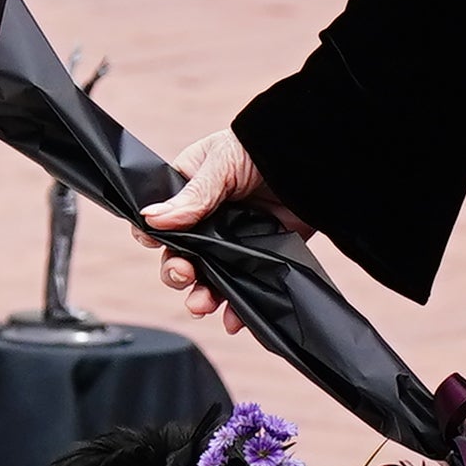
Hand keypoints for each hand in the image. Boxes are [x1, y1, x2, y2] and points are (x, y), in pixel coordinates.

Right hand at [137, 124, 264, 326]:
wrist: (315, 158)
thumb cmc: (261, 145)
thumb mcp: (221, 164)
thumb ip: (191, 196)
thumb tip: (150, 219)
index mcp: (189, 192)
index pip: (160, 222)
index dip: (154, 238)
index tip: (154, 245)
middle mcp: (208, 221)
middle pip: (180, 258)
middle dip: (176, 273)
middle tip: (184, 274)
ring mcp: (235, 241)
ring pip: (208, 279)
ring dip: (200, 297)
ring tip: (202, 305)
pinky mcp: (262, 257)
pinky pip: (243, 289)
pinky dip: (235, 310)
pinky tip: (232, 320)